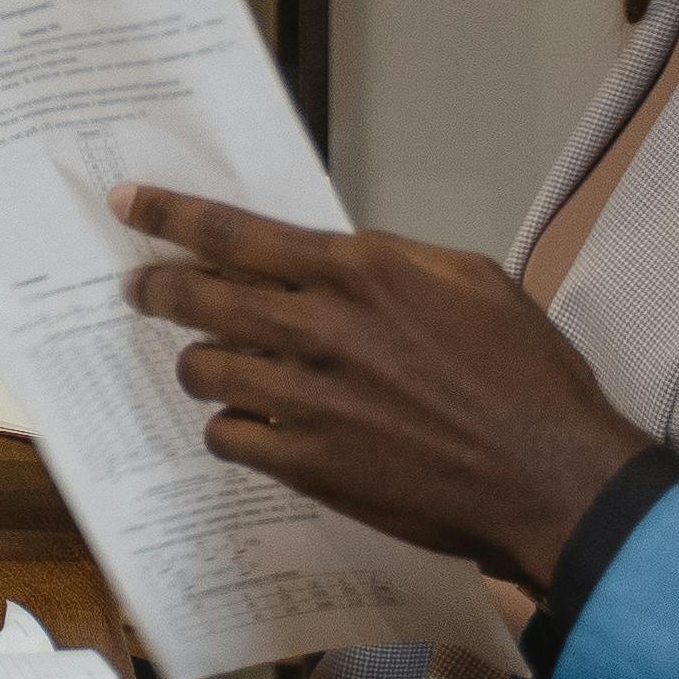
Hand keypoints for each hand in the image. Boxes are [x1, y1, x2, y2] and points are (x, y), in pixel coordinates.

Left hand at [116, 187, 654, 588]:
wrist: (550, 475)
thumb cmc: (526, 374)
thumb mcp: (472, 281)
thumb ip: (392, 262)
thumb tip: (335, 258)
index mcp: (359, 271)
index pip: (235, 233)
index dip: (169, 215)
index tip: (128, 203)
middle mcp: (322, 328)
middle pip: (199, 298)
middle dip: (156, 289)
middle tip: (138, 288)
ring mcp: (310, 400)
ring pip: (205, 370)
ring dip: (198, 364)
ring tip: (205, 364)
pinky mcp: (310, 464)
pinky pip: (231, 437)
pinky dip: (230, 428)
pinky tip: (247, 425)